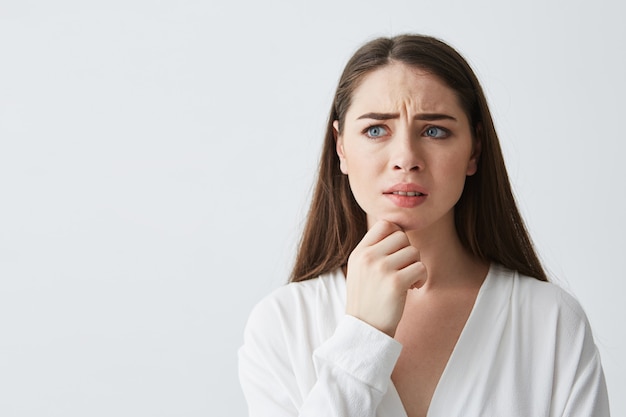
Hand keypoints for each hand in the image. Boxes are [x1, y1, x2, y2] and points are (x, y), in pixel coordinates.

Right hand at [345, 220, 426, 336]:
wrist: (364, 330)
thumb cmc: (367, 301)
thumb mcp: (360, 270)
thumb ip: (374, 251)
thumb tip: (398, 231)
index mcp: (359, 252)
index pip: (384, 224)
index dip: (397, 234)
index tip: (398, 252)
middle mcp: (368, 257)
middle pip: (402, 236)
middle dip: (408, 252)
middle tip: (404, 269)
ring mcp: (381, 268)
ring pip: (413, 251)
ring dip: (416, 266)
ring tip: (408, 281)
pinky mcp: (395, 282)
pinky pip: (420, 267)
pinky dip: (422, 278)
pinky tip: (412, 288)